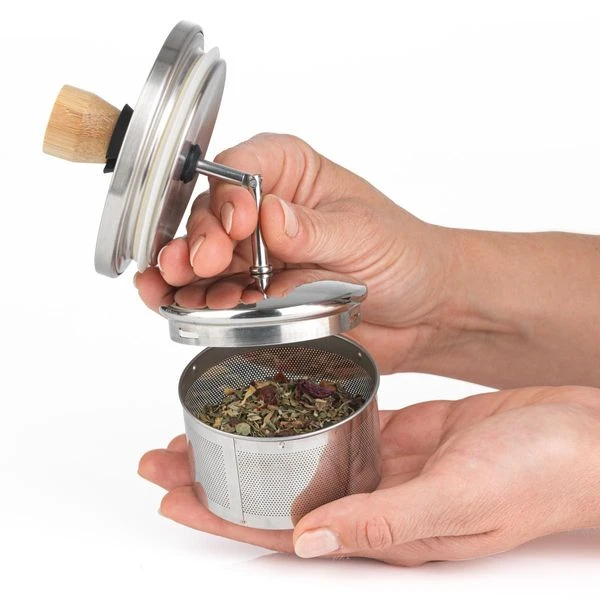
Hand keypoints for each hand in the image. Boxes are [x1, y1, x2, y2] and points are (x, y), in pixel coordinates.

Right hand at [135, 133, 450, 373]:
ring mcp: (258, 254)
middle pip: (213, 214)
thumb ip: (313, 229)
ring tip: (185, 293)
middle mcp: (267, 209)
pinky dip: (196, 301)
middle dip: (201, 239)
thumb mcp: (363, 235)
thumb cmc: (404, 255)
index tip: (237, 225)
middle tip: (200, 263)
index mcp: (293, 173)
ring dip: (190, 276)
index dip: (228, 195)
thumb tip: (269, 216)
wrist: (420, 311)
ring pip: (206, 257)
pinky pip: (216, 292)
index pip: (242, 168)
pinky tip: (182, 306)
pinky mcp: (256, 293)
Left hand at [138, 385, 599, 564]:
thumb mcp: (462, 501)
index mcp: (381, 529)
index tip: (170, 496)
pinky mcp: (400, 429)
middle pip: (275, 491)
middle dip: (216, 475)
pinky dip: (301, 407)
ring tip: (205, 417)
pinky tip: (273, 391)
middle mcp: (373, 499)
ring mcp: (385, 462)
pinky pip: (338, 418)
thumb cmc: (538, 475)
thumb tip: (308, 541)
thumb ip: (386, 523)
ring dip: (251, 438)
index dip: (221, 517)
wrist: (582, 436)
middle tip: (163, 452)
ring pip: (299, 453)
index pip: (281, 529)